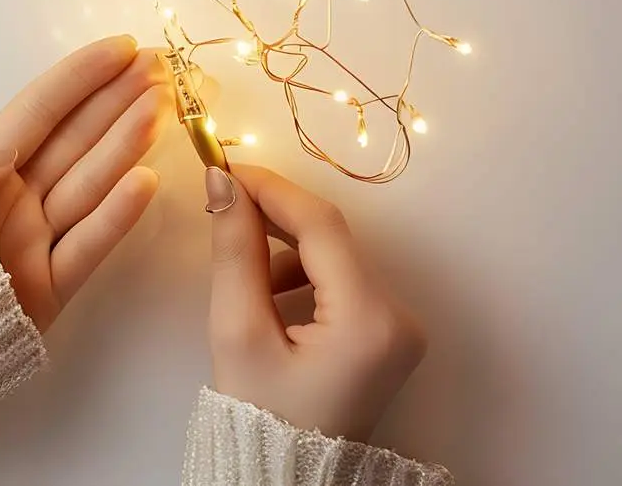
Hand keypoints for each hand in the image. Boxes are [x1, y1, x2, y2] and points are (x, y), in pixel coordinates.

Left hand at [0, 35, 171, 331]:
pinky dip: (116, 215)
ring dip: (127, 142)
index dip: (80, 76)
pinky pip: (87, 245)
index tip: (124, 46)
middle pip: (77, 139)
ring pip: (90, 183)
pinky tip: (147, 179)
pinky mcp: (48, 289)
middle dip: (120, 99)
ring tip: (163, 105)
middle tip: (166, 69)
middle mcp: (16, 200)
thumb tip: (7, 155)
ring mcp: (35, 242)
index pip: (39, 111)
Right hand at [202, 165, 426, 442]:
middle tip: (222, 194)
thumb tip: (223, 183)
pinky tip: (267, 292)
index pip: (321, 226)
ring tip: (240, 263)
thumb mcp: (238, 330)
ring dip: (286, 245)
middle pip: (331, 237)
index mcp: (370, 320)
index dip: (271, 188)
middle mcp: (399, 317)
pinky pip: (342, 279)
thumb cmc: (259, 415)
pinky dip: (303, 272)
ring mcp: (398, 325)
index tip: (225, 168)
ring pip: (335, 255)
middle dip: (275, 212)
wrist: (286, 473)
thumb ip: (235, 250)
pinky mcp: (386, 331)